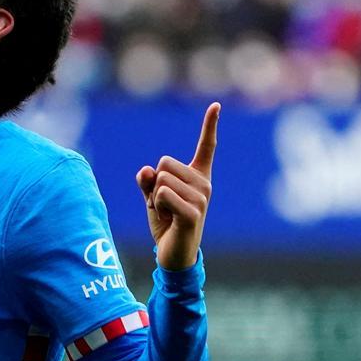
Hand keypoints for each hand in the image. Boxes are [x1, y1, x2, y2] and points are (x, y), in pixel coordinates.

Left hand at [136, 103, 219, 270]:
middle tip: (162, 205)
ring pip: (161, 180)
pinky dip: (155, 206)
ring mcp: (201, 199)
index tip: (216, 105)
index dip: (210, 125)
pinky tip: (167, 220)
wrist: (174, 254)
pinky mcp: (193, 213)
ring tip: (165, 214)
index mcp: (198, 177)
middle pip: (164, 162)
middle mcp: (204, 184)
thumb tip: (145, 170)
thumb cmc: (166, 222)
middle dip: (154, 183)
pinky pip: (162, 194)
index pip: (206, 147)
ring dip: (153, 198)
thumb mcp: (152, 197)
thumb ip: (147, 181)